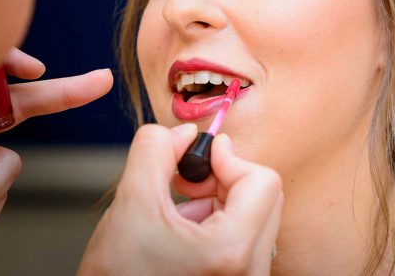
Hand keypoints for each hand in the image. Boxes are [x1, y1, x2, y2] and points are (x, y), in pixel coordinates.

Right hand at [78, 124, 282, 275]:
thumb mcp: (131, 203)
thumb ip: (155, 151)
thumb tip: (182, 133)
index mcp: (232, 251)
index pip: (262, 180)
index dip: (228, 158)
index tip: (197, 157)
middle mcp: (250, 272)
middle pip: (263, 197)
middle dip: (221, 179)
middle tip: (183, 183)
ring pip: (253, 217)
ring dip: (215, 203)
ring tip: (176, 217)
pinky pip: (244, 240)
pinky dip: (216, 225)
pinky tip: (181, 236)